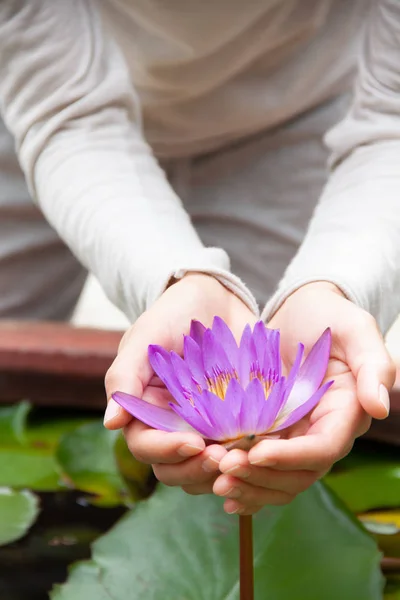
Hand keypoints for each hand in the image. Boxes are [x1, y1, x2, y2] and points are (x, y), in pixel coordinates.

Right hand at [104, 273, 256, 494]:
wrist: (214, 296)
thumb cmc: (172, 313)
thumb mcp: (145, 337)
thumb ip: (125, 377)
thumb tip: (110, 424)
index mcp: (145, 410)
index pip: (146, 446)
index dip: (167, 451)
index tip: (194, 443)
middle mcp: (173, 425)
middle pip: (175, 468)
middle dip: (197, 469)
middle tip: (224, 457)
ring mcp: (206, 426)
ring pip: (207, 469)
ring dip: (224, 471)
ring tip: (247, 456)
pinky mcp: (237, 422)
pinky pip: (240, 452)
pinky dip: (250, 457)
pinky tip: (266, 447)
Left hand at [212, 282, 395, 514]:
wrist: (302, 310)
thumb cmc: (330, 315)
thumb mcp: (356, 329)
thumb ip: (374, 365)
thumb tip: (379, 406)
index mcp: (345, 413)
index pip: (323, 448)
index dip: (291, 457)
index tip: (256, 452)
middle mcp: (322, 431)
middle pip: (299, 473)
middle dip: (262, 477)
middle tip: (223, 468)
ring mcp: (295, 435)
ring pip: (278, 478)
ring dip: (249, 485)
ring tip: (216, 480)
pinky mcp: (273, 432)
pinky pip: (262, 468)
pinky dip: (244, 481)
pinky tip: (219, 486)